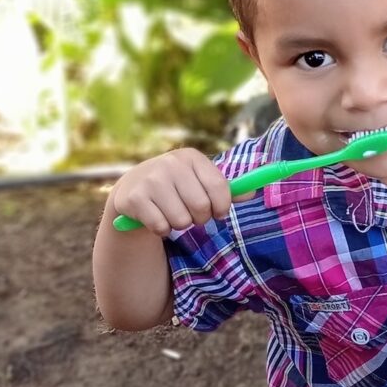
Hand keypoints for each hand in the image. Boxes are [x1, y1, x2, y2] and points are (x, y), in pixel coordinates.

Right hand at [110, 149, 234, 235]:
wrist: (134, 187)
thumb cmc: (177, 186)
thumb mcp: (200, 181)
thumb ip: (226, 189)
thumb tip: (252, 192)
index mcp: (191, 157)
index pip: (219, 187)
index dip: (222, 206)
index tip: (218, 212)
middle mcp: (170, 163)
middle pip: (201, 207)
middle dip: (200, 218)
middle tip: (192, 214)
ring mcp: (150, 180)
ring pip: (181, 221)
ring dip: (180, 225)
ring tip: (172, 213)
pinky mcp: (134, 198)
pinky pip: (161, 227)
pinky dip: (162, 230)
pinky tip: (156, 217)